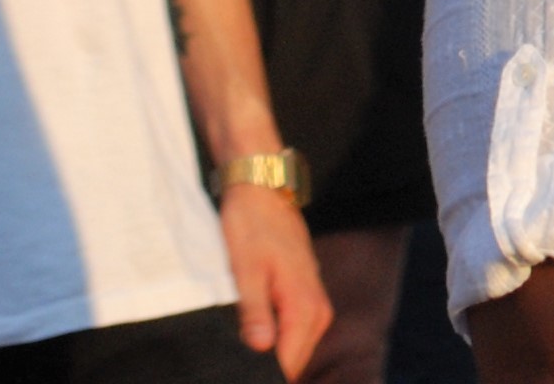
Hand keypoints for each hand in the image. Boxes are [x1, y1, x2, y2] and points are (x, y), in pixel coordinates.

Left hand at [217, 182, 329, 377]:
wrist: (262, 189)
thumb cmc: (251, 225)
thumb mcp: (245, 269)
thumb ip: (254, 312)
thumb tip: (261, 350)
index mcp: (304, 307)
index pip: (288, 366)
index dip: (263, 375)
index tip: (238, 372)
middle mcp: (318, 311)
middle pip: (294, 363)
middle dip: (267, 367)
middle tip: (235, 354)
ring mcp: (315, 305)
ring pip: (294, 350)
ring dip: (271, 354)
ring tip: (242, 341)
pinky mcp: (307, 298)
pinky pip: (294, 334)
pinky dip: (276, 338)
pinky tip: (254, 330)